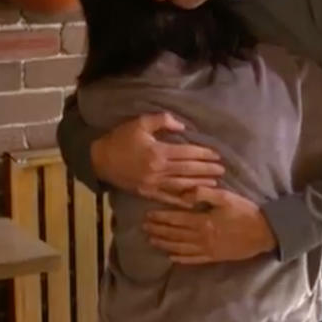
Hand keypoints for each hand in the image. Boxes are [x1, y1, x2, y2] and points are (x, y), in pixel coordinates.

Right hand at [92, 113, 224, 208]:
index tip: (217, 155)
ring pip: (182, 185)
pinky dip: (181, 200)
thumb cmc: (120, 139)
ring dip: (199, 184)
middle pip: (188, 170)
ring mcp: (153, 183)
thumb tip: (182, 126)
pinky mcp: (147, 192)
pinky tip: (193, 201)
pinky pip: (168, 198)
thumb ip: (162, 120)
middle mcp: (158, 169)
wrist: (100, 159)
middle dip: (207, 170)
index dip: (203, 154)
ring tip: (215, 184)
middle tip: (222, 170)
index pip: (187, 153)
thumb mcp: (140, 122)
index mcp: (158, 151)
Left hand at [144, 186, 275, 263]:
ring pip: (180, 248)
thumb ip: (203, 193)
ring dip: (164, 244)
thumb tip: (184, 195)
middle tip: (144, 228)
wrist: (264, 232)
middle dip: (158, 231)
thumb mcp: (225, 197)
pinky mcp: (214, 257)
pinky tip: (171, 257)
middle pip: (174, 235)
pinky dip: (180, 258)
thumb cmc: (245, 212)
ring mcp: (207, 250)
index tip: (148, 215)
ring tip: (152, 240)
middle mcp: (201, 238)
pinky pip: (193, 259)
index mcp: (202, 222)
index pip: (175, 220)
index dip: (160, 218)